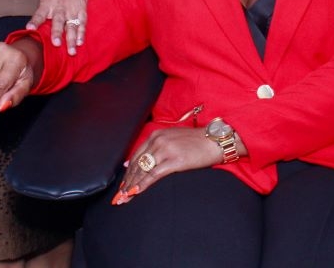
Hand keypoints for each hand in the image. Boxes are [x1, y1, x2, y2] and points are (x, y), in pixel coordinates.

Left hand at [27, 0, 89, 53]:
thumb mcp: (44, 0)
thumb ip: (42, 15)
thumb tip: (34, 32)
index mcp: (47, 5)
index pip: (39, 14)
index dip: (35, 22)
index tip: (30, 29)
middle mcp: (59, 8)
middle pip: (58, 21)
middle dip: (57, 33)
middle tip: (56, 43)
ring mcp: (72, 10)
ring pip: (71, 25)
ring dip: (71, 39)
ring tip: (71, 51)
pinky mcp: (81, 11)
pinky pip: (82, 24)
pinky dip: (81, 33)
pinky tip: (80, 43)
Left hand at [112, 128, 231, 204]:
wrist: (215, 141)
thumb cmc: (196, 142)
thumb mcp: (172, 140)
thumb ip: (153, 148)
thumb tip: (133, 162)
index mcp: (157, 135)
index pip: (136, 156)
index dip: (127, 172)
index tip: (122, 185)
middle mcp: (158, 141)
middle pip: (137, 164)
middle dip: (127, 182)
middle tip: (118, 196)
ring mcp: (166, 150)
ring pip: (143, 171)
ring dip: (132, 186)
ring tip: (124, 198)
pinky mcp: (175, 161)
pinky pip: (153, 175)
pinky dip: (142, 185)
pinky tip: (136, 193)